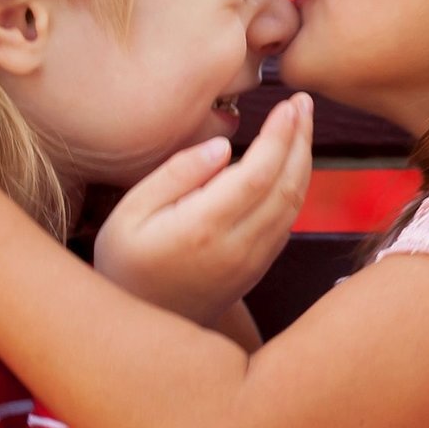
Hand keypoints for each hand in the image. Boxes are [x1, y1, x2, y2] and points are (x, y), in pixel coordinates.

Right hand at [94, 93, 312, 326]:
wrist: (139, 324)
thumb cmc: (125, 261)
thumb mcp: (129, 213)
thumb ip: (175, 174)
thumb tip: (221, 146)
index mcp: (203, 228)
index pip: (257, 174)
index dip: (279, 137)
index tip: (289, 105)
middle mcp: (236, 247)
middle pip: (286, 186)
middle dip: (300, 140)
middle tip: (303, 103)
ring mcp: (251, 262)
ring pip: (293, 205)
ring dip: (303, 161)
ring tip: (301, 125)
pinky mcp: (256, 270)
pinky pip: (287, 223)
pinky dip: (296, 187)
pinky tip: (291, 163)